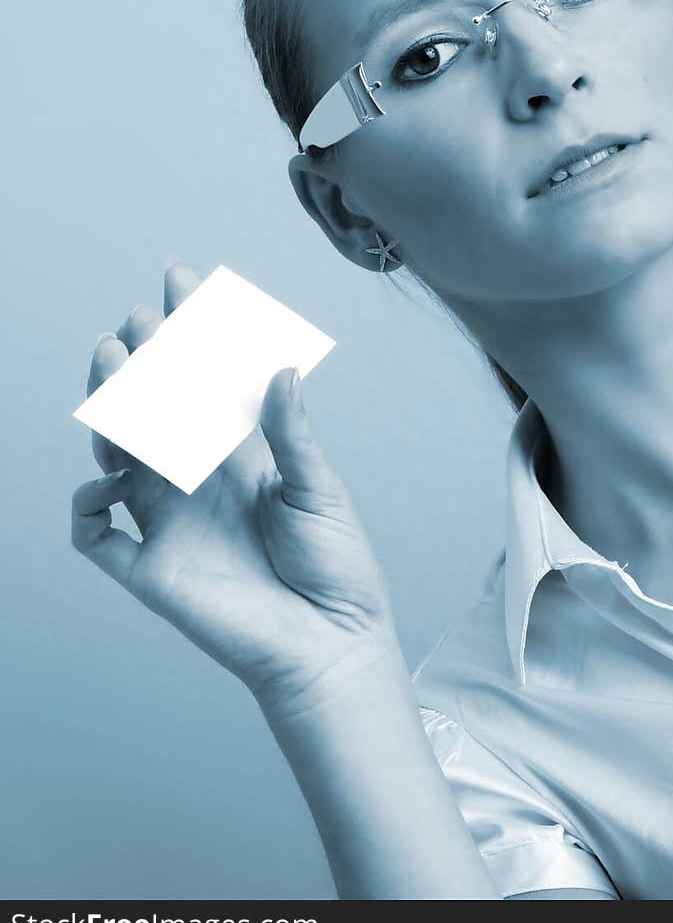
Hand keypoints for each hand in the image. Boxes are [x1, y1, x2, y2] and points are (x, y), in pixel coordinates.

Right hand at [71, 262, 400, 711]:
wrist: (330, 645)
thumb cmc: (334, 567)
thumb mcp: (319, 490)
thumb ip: (291, 433)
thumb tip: (278, 368)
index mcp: (236, 453)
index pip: (201, 378)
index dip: (188, 328)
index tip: (179, 277)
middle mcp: (195, 478)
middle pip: (148, 406)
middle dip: (139, 359)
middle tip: (140, 324)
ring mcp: (167, 520)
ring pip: (116, 453)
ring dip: (109, 411)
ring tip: (117, 370)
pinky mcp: (150, 569)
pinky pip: (95, 534)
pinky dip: (88, 505)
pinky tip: (108, 479)